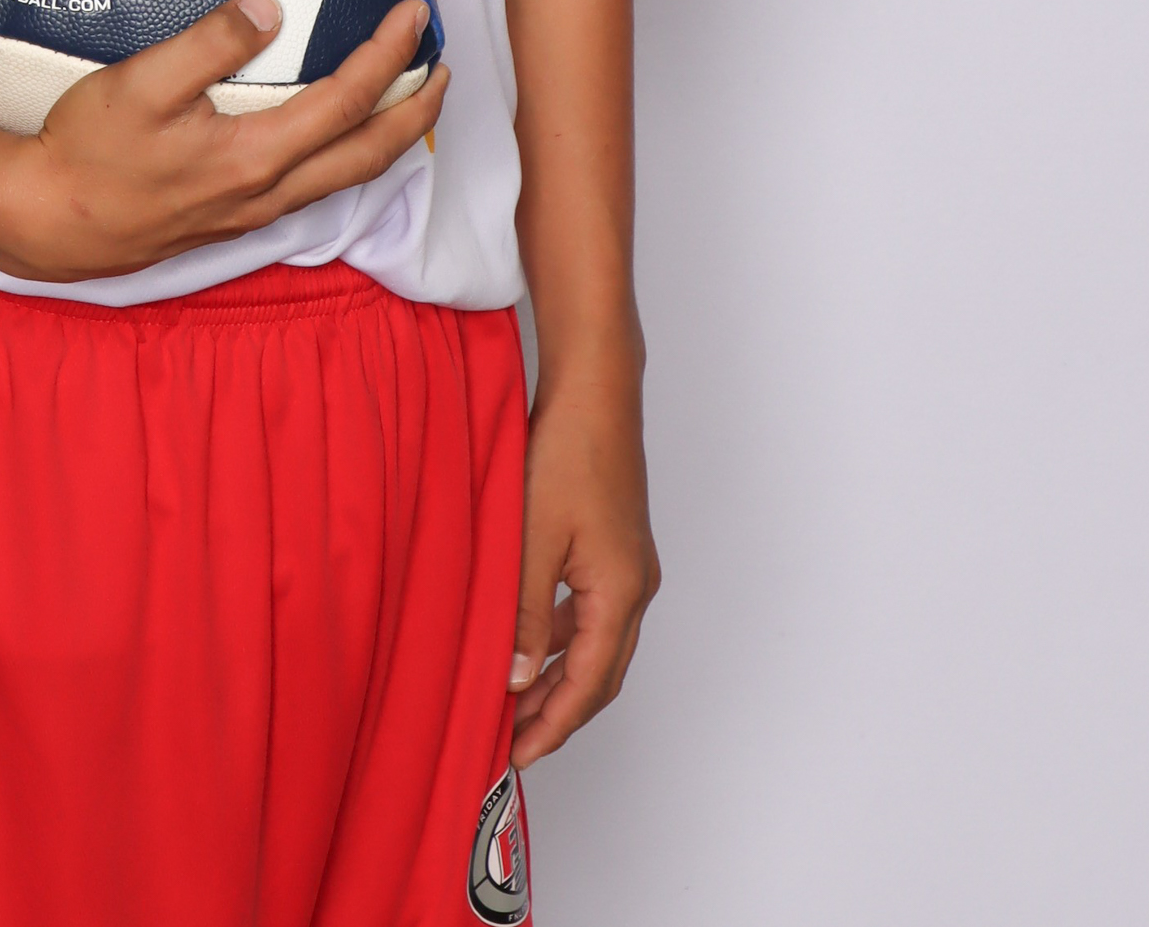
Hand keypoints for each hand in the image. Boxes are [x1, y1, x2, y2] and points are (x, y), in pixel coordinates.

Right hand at [0, 0, 447, 282]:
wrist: (47, 221)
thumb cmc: (86, 150)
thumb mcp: (140, 83)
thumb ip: (210, 42)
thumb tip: (272, 7)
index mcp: (254, 156)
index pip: (347, 101)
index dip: (389, 56)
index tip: (415, 15)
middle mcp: (266, 192)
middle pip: (368, 155)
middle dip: (416, 111)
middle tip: (442, 68)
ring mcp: (251, 213)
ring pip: (345, 177)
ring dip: (387, 136)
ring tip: (406, 98)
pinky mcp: (231, 219)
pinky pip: (313, 186)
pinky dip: (345, 153)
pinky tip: (333, 133)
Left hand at [508, 368, 659, 766]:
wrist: (596, 390)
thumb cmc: (568, 452)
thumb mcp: (533, 539)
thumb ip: (524, 613)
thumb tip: (517, 678)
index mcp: (621, 593)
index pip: (589, 686)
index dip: (553, 727)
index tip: (518, 758)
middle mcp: (636, 587)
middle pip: (601, 675)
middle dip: (558, 713)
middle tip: (512, 742)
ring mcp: (629, 566)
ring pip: (597, 645)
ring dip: (559, 677)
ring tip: (514, 698)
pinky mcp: (617, 546)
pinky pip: (593, 613)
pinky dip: (563, 638)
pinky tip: (529, 638)